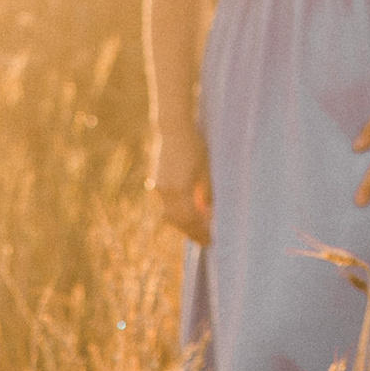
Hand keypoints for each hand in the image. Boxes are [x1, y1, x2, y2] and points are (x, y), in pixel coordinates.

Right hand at [149, 128, 211, 245]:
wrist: (173, 129)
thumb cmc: (195, 145)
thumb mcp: (206, 169)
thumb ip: (207, 193)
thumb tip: (209, 214)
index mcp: (180, 188)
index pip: (191, 219)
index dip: (201, 231)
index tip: (211, 240)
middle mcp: (167, 191)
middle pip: (179, 222)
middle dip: (193, 233)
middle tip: (205, 242)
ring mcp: (159, 188)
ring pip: (170, 216)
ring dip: (184, 225)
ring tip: (197, 231)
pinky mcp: (157, 183)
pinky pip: (167, 205)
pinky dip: (178, 213)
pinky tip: (188, 215)